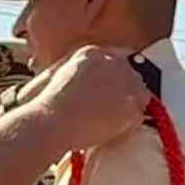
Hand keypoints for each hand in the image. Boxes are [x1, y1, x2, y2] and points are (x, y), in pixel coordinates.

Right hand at [23, 47, 151, 152]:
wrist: (51, 121)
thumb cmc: (44, 103)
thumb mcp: (54, 74)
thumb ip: (74, 71)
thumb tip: (80, 80)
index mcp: (92, 52)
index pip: (117, 58)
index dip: (114, 76)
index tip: (111, 89)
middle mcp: (113, 63)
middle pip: (132, 75)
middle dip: (124, 91)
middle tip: (110, 109)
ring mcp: (125, 84)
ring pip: (140, 95)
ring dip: (128, 107)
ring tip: (109, 122)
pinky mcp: (131, 107)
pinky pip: (138, 117)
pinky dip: (127, 126)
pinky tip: (109, 132)